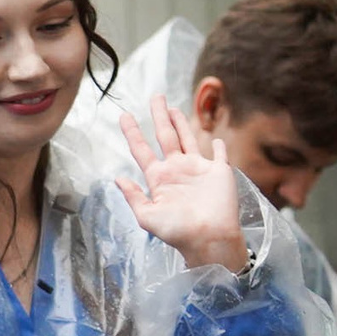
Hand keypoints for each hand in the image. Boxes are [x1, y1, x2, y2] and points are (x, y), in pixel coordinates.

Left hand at [116, 96, 246, 271]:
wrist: (207, 239)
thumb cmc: (176, 231)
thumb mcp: (146, 216)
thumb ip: (133, 196)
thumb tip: (117, 178)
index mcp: (158, 178)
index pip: (142, 150)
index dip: (133, 132)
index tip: (124, 115)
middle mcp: (176, 170)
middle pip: (165, 136)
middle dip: (158, 116)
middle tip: (154, 96)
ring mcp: (198, 169)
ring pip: (188, 138)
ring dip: (181, 123)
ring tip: (172, 107)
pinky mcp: (219, 172)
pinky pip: (219, 154)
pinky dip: (218, 145)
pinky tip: (216, 137)